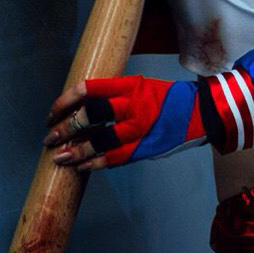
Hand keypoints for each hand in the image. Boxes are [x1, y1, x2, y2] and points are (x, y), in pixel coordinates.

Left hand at [43, 76, 205, 170]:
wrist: (203, 114)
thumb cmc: (168, 100)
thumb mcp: (142, 88)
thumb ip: (116, 96)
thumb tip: (81, 111)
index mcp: (130, 86)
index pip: (89, 89)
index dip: (65, 102)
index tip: (53, 113)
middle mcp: (134, 105)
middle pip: (91, 115)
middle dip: (65, 128)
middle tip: (50, 137)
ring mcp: (140, 128)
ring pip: (100, 140)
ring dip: (76, 150)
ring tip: (59, 157)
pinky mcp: (146, 148)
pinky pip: (115, 158)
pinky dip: (96, 163)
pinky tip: (82, 166)